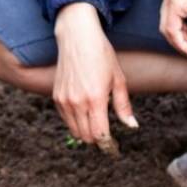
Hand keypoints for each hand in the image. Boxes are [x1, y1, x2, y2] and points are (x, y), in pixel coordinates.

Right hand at [53, 2, 137, 148]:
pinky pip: (66, 119)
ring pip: (74, 130)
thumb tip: (131, 126)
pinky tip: (86, 115)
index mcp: (95, 99)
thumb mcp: (118, 79)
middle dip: (97, 141)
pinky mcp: (56, 97)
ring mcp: (64, 100)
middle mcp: (77, 103)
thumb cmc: (101, 55)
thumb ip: (123, 106)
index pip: (100, 134)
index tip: (114, 148)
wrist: (76, 38)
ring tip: (97, 129)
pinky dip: (76, 122)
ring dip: (86, 133)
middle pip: (86, 136)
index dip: (108, 144)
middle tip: (108, 141)